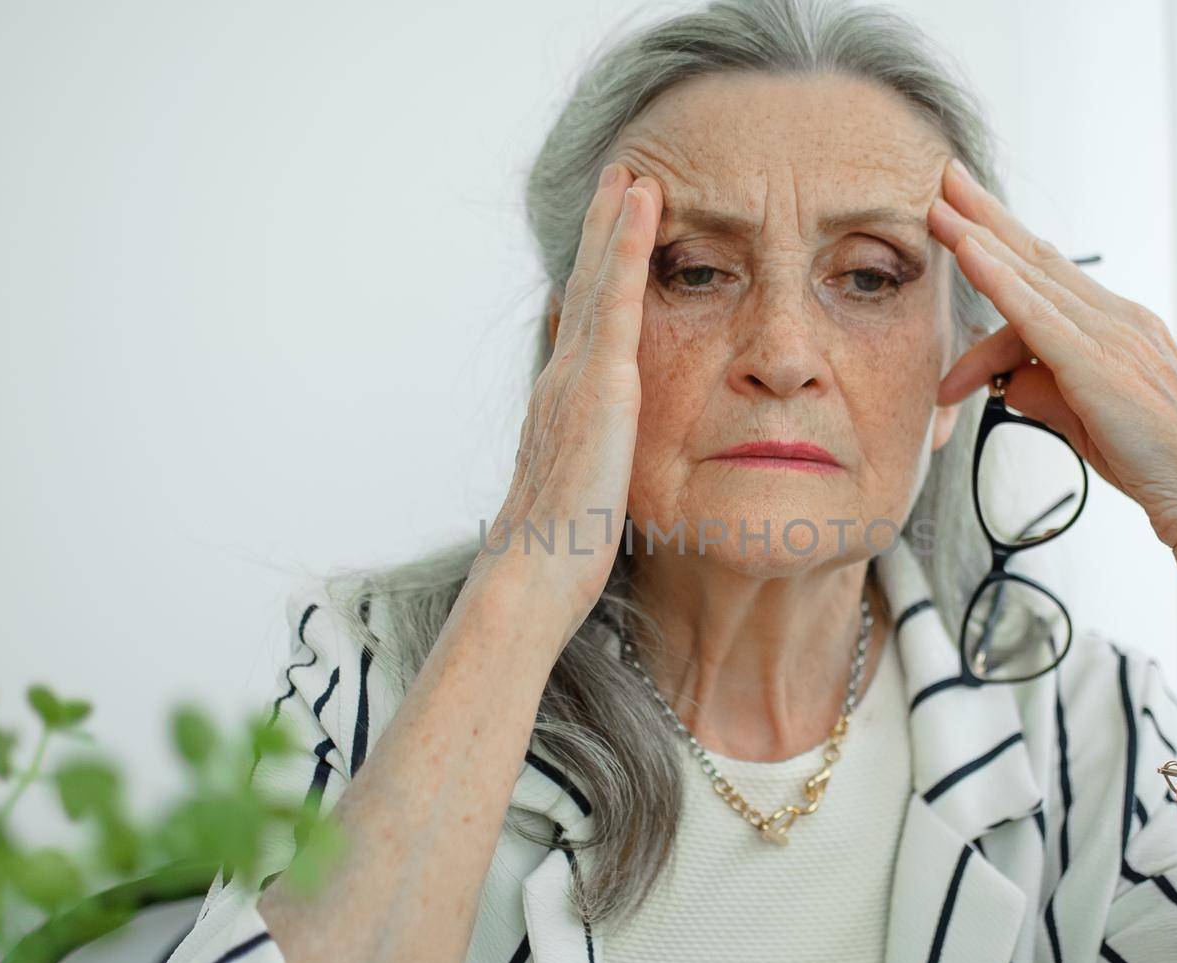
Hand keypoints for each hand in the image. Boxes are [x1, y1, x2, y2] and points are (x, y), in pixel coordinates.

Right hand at [475, 164, 662, 629]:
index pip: (585, 327)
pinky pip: (617, 299)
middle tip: (620, 180)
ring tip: (632, 175)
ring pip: (597, 280)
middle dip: (601, 232)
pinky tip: (642, 207)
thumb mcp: (583, 494)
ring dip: (613, 222)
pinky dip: (627, 248)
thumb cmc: (561, 550)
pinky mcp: (599, 383)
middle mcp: (563, 379)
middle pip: (585, 289)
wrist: (534, 572)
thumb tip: (604, 451)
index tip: (611, 238)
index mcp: (564, 405)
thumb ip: (594, 461)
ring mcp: (577, 377)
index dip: (599, 278)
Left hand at [926, 157, 1176, 553]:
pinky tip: (967, 252)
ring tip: (937, 210)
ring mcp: (1110, 335)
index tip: (965, 214)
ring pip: (1032, 276)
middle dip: (987, 216)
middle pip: (1036, 257)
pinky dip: (999, 279)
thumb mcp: (1085, 420)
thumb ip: (1045, 393)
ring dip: (979, 239)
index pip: (1046, 278)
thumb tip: (1007, 384)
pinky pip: (1036, 313)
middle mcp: (1115, 318)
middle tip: (944, 177)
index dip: (1002, 244)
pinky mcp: (1098, 363)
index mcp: (1116, 327)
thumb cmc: (1154, 458)